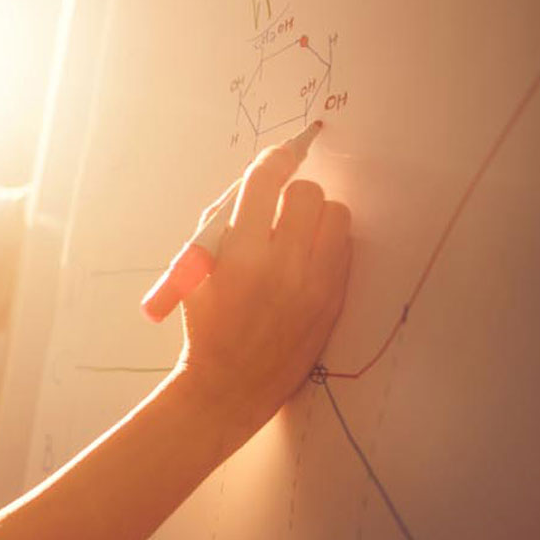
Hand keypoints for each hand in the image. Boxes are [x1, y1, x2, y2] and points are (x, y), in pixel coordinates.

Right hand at [168, 142, 351, 448]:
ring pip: (335, 215)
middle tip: (278, 211)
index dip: (273, 159)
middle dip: (291, 194)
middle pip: (306, 192)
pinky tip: (307, 260)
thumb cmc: (205, 325)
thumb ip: (220, 224)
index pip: (265, 181)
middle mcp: (283, 265)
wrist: (230, 385)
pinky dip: (327, 245)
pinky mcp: (335, 299)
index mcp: (240, 255)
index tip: (278, 155)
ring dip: (315, 217)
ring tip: (296, 236)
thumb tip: (255, 185)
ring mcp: (315, 284)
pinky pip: (345, 248)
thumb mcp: (194, 271)